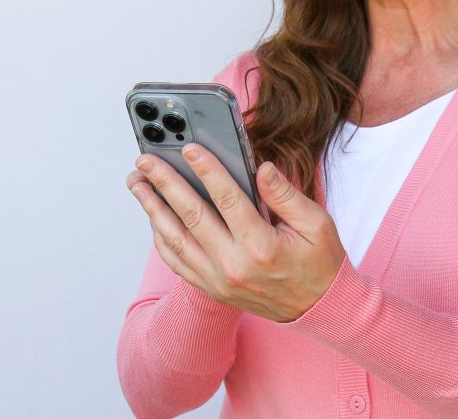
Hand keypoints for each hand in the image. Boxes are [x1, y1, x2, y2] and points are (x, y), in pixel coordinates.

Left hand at [126, 144, 345, 322]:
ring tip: (137, 184)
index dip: (206, 169)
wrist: (318, 309)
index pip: (227, 198)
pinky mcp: (212, 289)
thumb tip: (262, 169)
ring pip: (175, 239)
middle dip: (165, 183)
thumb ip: (286, 195)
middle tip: (146, 161)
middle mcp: (234, 265)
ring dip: (153, 208)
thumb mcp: (317, 223)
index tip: (188, 148)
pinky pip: (177, 262)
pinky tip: (153, 217)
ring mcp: (218, 280)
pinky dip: (161, 238)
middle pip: (191, 215)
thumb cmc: (320, 262)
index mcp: (261, 245)